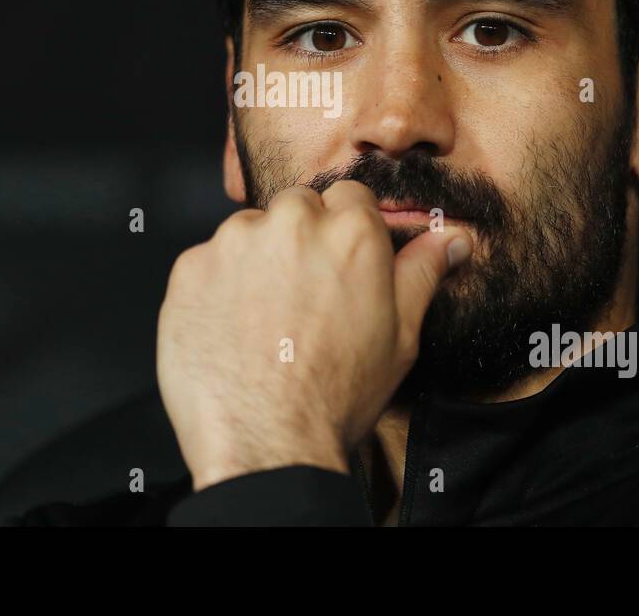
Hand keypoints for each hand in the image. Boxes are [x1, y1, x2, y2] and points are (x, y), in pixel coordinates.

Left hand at [156, 180, 471, 490]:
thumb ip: (421, 274)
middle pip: (297, 206)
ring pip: (249, 232)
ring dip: (256, 261)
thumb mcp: (401, 336)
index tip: (338, 261)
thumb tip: (449, 239)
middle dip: (300, 240)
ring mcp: (234, 243)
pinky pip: (206, 262)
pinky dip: (216, 286)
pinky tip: (231, 328)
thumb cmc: (336, 396)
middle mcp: (291, 223)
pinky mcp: (190, 268)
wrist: (266, 444)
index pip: (349, 195)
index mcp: (351, 232)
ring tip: (264, 320)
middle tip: (302, 296)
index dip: (345, 230)